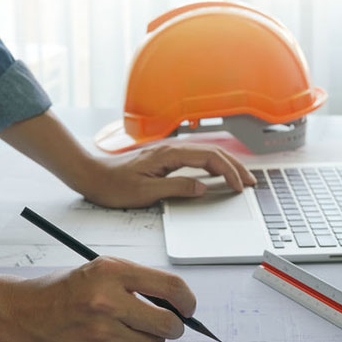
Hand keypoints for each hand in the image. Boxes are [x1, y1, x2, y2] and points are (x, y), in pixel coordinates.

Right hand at [0, 257, 195, 341]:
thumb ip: (136, 282)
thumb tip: (175, 302)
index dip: (187, 300)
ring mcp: (103, 333)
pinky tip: (104, 337)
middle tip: (169, 323)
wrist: (18, 313)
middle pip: (169, 323)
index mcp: (112, 272)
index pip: (171, 286)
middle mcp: (109, 301)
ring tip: (126, 327)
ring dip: (148, 338)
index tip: (188, 306)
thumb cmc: (59, 290)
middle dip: (175, 326)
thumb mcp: (98, 270)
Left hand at [84, 144, 256, 207]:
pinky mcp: (164, 158)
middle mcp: (171, 149)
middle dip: (235, 166)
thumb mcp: (145, 193)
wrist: (91, 175)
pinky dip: (212, 165)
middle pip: (212, 153)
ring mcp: (168, 152)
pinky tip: (216, 174)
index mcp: (169, 154)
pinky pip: (195, 158)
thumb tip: (203, 188)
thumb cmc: (113, 185)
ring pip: (205, 154)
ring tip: (241, 178)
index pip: (209, 159)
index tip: (239, 187)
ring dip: (226, 165)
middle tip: (251, 182)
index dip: (228, 172)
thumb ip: (176, 189)